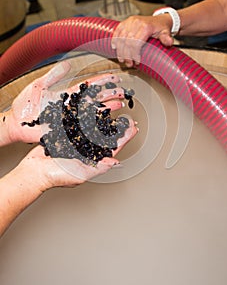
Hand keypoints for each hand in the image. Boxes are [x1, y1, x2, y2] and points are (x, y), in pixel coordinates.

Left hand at [5, 62, 133, 143]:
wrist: (17, 124)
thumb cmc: (25, 106)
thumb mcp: (39, 86)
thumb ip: (53, 76)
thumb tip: (68, 63)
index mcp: (68, 95)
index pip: (90, 86)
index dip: (103, 81)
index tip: (115, 77)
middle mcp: (73, 107)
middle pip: (96, 99)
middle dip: (111, 94)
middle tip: (124, 92)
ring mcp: (72, 119)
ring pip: (95, 113)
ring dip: (108, 109)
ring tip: (120, 105)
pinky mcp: (69, 131)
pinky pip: (86, 128)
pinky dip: (98, 127)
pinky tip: (107, 124)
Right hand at [18, 115, 136, 190]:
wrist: (35, 170)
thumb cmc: (56, 176)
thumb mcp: (80, 174)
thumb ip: (98, 168)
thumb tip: (116, 163)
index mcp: (94, 160)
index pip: (113, 147)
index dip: (125, 137)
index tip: (133, 128)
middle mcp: (88, 150)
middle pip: (107, 136)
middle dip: (118, 127)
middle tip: (127, 117)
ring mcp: (78, 142)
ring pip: (95, 128)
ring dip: (105, 119)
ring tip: (114, 109)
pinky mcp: (67, 135)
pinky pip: (79, 124)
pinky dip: (87, 117)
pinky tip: (94, 109)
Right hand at [112, 14, 173, 66]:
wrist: (160, 19)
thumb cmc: (162, 27)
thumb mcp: (166, 33)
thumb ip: (166, 38)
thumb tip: (169, 42)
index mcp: (145, 27)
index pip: (135, 43)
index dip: (134, 54)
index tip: (137, 62)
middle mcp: (136, 23)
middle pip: (127, 42)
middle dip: (127, 55)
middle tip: (129, 64)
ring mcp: (130, 22)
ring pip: (120, 38)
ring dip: (120, 51)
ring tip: (122, 59)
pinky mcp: (126, 22)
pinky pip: (117, 31)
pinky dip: (114, 39)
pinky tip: (114, 47)